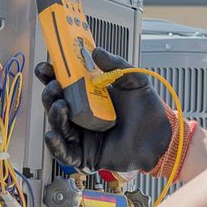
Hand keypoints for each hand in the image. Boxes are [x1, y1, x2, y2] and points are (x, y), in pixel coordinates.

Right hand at [36, 45, 181, 174]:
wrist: (160, 136)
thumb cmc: (147, 110)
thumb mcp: (133, 79)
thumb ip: (115, 64)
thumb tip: (96, 51)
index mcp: (89, 96)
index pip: (64, 84)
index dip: (52, 75)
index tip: (46, 67)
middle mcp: (82, 115)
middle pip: (56, 104)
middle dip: (50, 94)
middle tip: (54, 86)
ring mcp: (82, 135)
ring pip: (58, 126)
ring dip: (54, 115)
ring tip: (60, 106)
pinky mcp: (85, 155)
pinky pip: (64, 152)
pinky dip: (55, 145)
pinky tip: (52, 134)